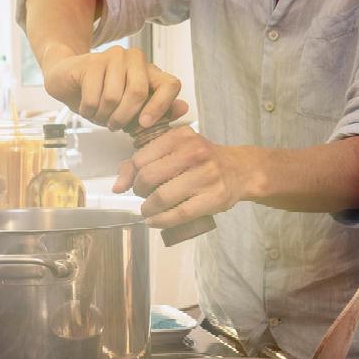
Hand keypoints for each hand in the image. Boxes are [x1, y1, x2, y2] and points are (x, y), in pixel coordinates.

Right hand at [41, 45, 187, 129]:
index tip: (144, 124)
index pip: (171, 85)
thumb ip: (158, 111)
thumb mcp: (133, 111)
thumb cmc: (103, 97)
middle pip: (138, 92)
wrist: (68, 80)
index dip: (161, 107)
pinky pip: (94, 97)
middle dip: (124, 118)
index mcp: (151, 70)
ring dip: (103, 116)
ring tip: (99, 115)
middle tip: (113, 126)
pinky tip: (86, 107)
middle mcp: (135, 59)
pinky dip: (89, 111)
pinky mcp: (92, 61)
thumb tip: (184, 108)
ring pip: (114, 97)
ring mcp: (114, 56)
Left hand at [112, 126, 249, 228]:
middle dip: (139, 192)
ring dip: (148, 209)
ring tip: (148, 211)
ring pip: (162, 197)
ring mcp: (205, 175)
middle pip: (149, 177)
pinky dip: (161, 221)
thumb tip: (117, 186)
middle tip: (142, 197)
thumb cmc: (202, 159)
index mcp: (180, 136)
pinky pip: (179, 213)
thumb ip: (144, 160)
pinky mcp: (213, 197)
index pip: (141, 158)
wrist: (241, 170)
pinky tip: (155, 221)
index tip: (135, 183)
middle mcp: (193, 152)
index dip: (132, 175)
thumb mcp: (176, 149)